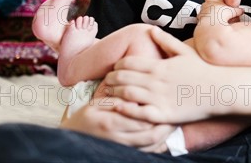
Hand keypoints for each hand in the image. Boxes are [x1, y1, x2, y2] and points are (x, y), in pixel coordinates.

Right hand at [60, 96, 174, 152]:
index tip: (167, 103)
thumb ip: (117, 100)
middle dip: (166, 126)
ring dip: (165, 137)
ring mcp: (120, 148)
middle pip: (150, 135)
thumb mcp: (98, 104)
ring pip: (150, 146)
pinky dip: (157, 147)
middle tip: (177, 116)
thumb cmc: (87, 117)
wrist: (74, 138)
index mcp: (111, 122)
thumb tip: (136, 98)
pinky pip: (145, 153)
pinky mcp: (123, 153)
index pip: (141, 119)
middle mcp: (117, 139)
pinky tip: (164, 139)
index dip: (157, 112)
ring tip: (174, 126)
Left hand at [104, 27, 225, 123]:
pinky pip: (138, 113)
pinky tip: (120, 108)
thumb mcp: (185, 51)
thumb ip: (166, 41)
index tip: (115, 69)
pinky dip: (125, 110)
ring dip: (114, 94)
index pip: (127, 63)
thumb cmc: (202, 70)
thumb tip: (151, 29)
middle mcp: (156, 81)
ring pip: (127, 94)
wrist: (219, 89)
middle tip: (106, 82)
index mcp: (159, 66)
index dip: (117, 65)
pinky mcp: (163, 114)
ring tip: (110, 95)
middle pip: (122, 78)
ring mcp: (159, 98)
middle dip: (110, 79)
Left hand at [202, 0, 243, 23]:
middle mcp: (209, 3)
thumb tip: (242, 11)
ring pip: (204, 3)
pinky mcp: (201, 15)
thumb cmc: (220, 17)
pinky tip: (205, 16)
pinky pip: (201, 12)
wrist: (211, 25)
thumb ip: (237, 11)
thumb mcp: (232, 12)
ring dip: (206, 3)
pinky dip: (203, 13)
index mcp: (217, 0)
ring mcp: (204, 9)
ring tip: (209, 5)